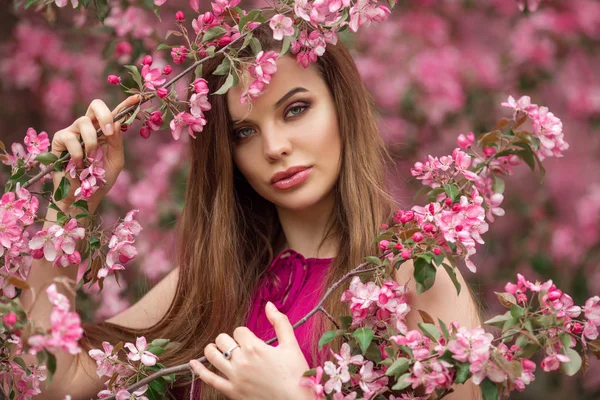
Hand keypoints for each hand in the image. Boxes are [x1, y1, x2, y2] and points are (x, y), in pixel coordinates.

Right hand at [49, 95, 139, 213]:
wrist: (83, 198)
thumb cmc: (100, 180)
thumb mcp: (115, 160)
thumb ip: (116, 141)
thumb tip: (115, 122)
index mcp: (105, 132)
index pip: (115, 114)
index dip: (126, 104)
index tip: (138, 98)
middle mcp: (89, 128)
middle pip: (95, 106)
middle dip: (104, 114)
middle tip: (108, 132)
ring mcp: (73, 132)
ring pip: (83, 122)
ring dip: (90, 143)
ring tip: (90, 160)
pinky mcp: (59, 141)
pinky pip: (69, 137)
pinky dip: (77, 153)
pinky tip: (78, 164)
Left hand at [190, 301, 313, 399]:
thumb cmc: (296, 374)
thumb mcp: (291, 345)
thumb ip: (280, 322)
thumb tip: (269, 304)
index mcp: (255, 347)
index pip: (239, 330)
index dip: (245, 333)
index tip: (252, 341)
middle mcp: (241, 361)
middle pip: (223, 340)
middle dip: (229, 340)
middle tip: (238, 346)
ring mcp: (234, 377)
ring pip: (212, 355)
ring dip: (213, 349)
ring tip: (217, 349)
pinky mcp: (231, 392)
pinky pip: (209, 379)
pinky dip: (199, 370)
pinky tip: (193, 363)